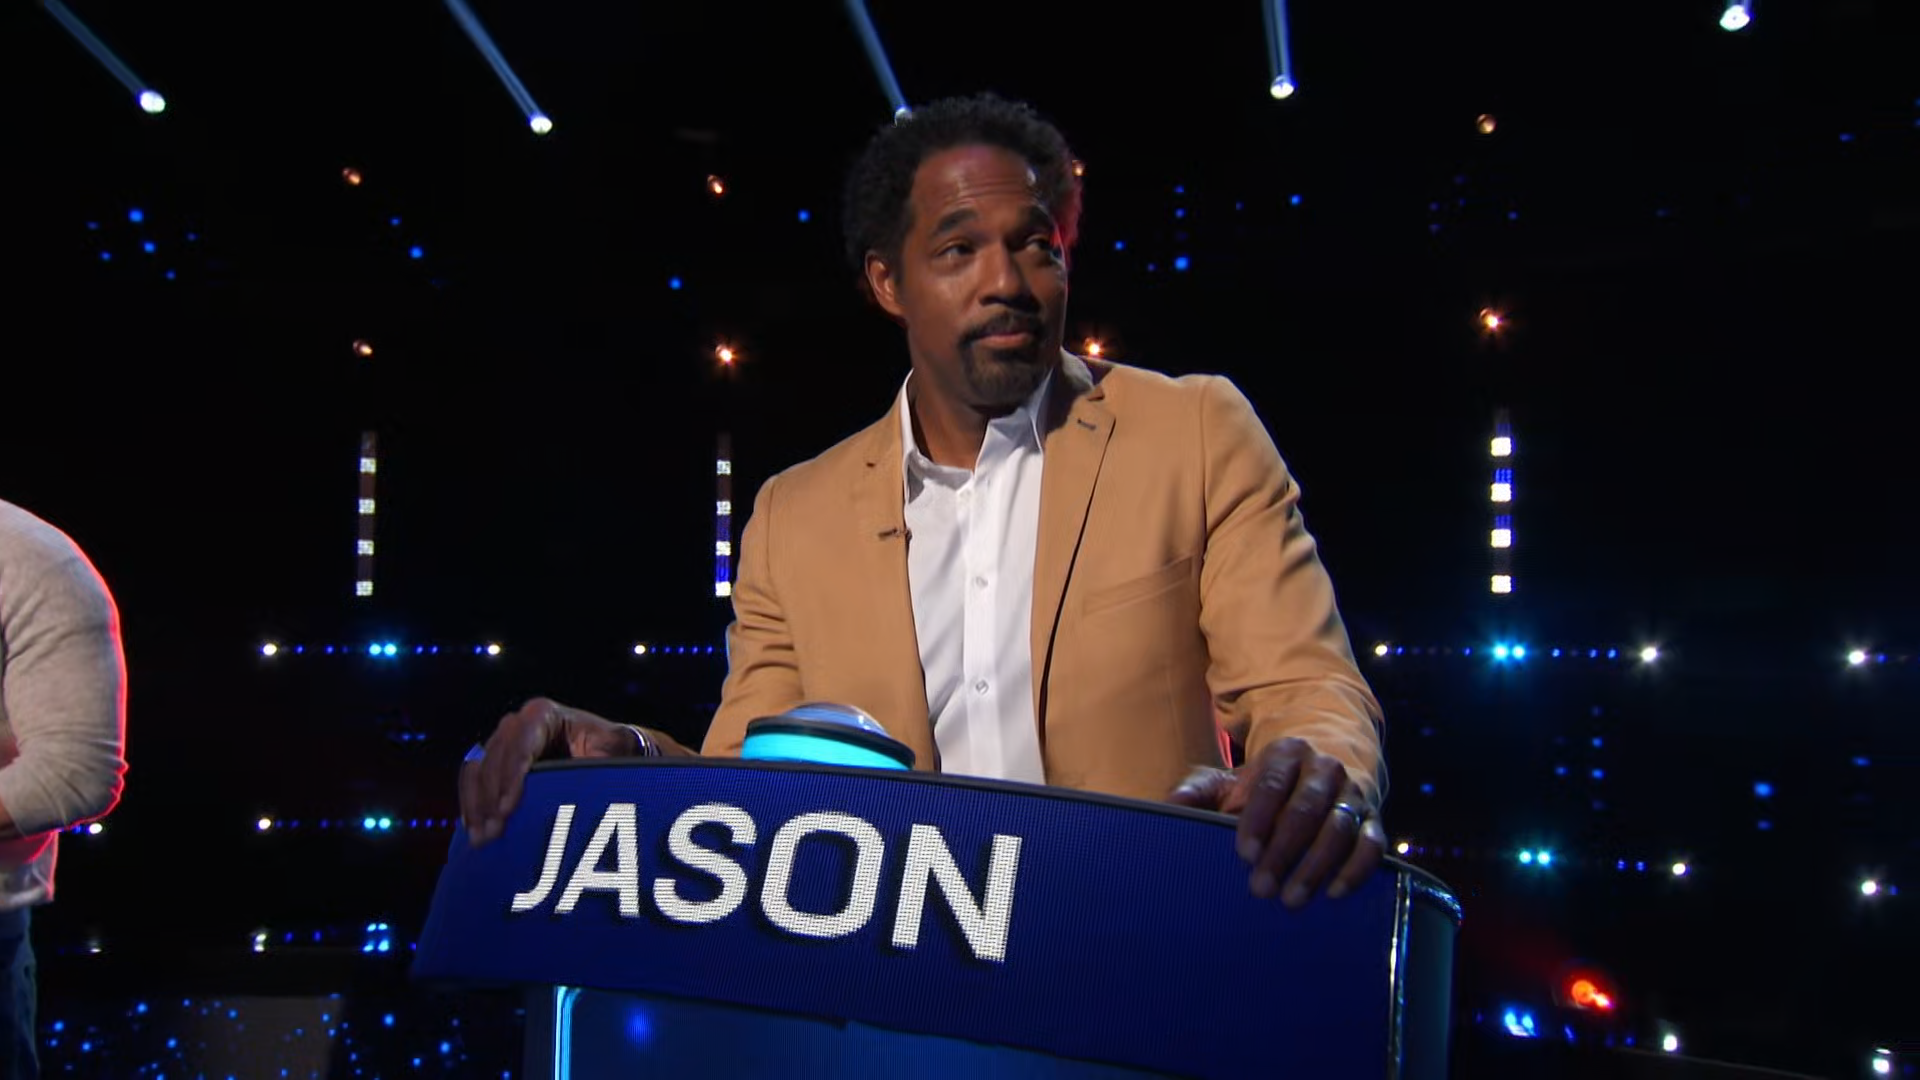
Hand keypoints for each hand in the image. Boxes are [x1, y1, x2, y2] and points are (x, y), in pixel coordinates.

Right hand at [459, 697, 639, 847]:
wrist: (606, 757)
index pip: (521, 741)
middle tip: (494, 832)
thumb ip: (595, 762)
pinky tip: (474, 831)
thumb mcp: (610, 753)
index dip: (512, 774)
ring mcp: (502, 744)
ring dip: (477, 806)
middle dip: (491, 797)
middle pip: (493, 758)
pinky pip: (472, 783)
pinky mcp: (495, 766)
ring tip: (482, 839)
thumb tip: (583, 778)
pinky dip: (472, 806)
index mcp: (544, 715)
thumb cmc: (612, 754)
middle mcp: (517, 725)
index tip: (508, 808)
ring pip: (477, 771)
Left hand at [1169, 737, 1385, 907]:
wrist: (1318, 774)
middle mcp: (1325, 768)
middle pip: (1307, 809)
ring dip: (1316, 866)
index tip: (1244, 854)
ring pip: (1340, 828)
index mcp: (1287, 753)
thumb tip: (1170, 806)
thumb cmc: (1265, 786)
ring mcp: (1353, 794)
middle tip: (1262, 888)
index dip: (1258, 818)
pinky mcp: (1373, 820)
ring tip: (1291, 898)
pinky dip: (1356, 869)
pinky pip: (1373, 844)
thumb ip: (1198, 791)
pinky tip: (1334, 893)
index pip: (1273, 784)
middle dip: (1284, 851)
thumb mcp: (1229, 781)